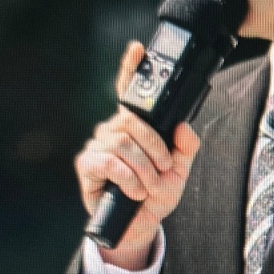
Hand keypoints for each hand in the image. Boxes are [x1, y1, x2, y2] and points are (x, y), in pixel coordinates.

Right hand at [74, 41, 199, 269]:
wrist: (140, 226)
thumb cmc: (156, 194)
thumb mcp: (180, 170)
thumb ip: (186, 147)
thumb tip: (183, 126)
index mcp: (135, 127)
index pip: (129, 92)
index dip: (131, 68)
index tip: (138, 48)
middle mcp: (113, 131)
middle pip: (131, 121)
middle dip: (155, 148)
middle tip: (163, 169)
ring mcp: (98, 146)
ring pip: (122, 143)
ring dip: (144, 168)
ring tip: (149, 186)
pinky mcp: (87, 165)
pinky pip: (109, 162)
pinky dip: (128, 178)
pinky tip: (134, 191)